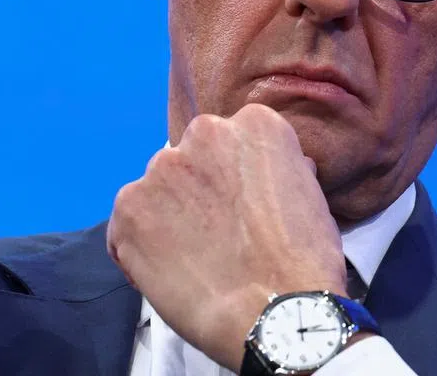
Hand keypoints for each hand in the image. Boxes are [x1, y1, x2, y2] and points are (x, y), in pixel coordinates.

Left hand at [106, 103, 347, 369]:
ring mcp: (161, 169)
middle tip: (217, 231)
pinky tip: (169, 271)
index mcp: (255, 124)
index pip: (234, 140)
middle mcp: (205, 133)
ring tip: (192, 257)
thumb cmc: (303, 260)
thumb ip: (280, 171)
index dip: (236, 177)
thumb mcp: (309, 195)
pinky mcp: (129, 207)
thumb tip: (270, 171)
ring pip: (159, 189)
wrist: (274, 313)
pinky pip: (127, 223)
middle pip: (193, 158)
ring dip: (169, 214)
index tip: (243, 205)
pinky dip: (140, 246)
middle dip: (199, 188)